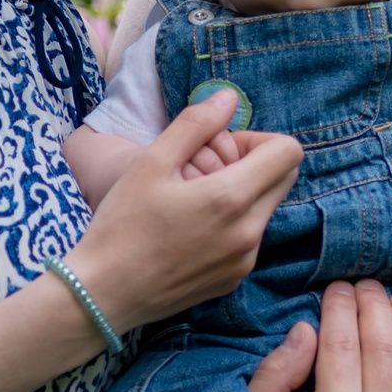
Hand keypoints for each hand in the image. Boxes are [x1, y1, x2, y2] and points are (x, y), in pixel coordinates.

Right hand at [74, 90, 299, 327]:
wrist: (103, 293)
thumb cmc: (121, 224)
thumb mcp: (151, 162)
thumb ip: (195, 124)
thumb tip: (228, 98)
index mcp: (232, 198)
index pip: (288, 152)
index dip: (259, 140)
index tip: (223, 147)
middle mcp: (249, 232)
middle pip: (284, 179)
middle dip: (256, 164)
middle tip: (209, 167)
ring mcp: (244, 260)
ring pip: (267, 209)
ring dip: (244, 194)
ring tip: (195, 199)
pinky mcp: (234, 280)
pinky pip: (251, 239)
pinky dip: (234, 224)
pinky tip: (192, 228)